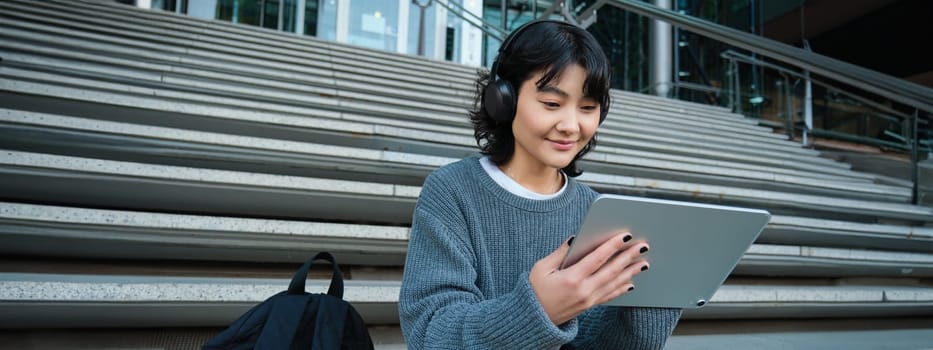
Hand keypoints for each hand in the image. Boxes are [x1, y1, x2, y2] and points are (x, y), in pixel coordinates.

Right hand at [529, 234, 649, 324]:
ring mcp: (588, 299)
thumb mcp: (541, 268)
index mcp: (572, 278)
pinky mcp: (589, 305)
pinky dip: (621, 288)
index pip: (597, 258)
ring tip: (643, 263)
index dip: (612, 246)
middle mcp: (584, 290)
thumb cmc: (534, 291)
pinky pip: (609, 295)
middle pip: (611, 270)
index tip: (625, 236)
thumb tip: (575, 239)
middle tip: (642, 246)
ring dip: (630, 272)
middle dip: (628, 257)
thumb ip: (560, 252)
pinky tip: (631, 282)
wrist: (534, 318)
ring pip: (614, 283)